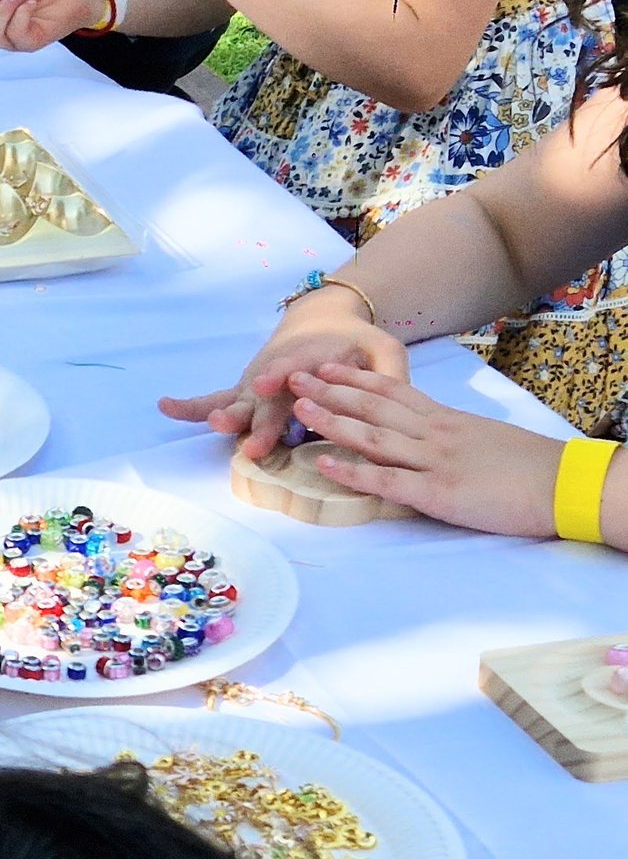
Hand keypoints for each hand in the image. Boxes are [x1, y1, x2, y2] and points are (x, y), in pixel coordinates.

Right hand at [160, 292, 408, 458]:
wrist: (323, 319)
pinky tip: (165, 407)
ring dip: (222, 412)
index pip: (294, 369)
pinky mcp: (247, 392)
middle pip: (263, 397)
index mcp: (312, 358)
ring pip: (239, 401)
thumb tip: (398, 396)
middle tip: (237, 431)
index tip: (269, 385)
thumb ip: (390, 372)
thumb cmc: (356, 342)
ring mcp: (258, 383)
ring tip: (210, 423)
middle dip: (252, 415)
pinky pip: (217, 398)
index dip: (281, 377)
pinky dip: (191, 405)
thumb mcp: (383, 348)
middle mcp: (279, 372)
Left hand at [287, 363, 566, 533]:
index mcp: (445, 420)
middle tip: (290, 375)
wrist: (568, 485)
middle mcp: (434, 434)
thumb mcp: (483, 438)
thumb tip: (427, 434)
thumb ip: (451, 435)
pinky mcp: (439, 493)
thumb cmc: (531, 466)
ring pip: (373, 436)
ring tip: (296, 409)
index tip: (324, 364)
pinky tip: (324, 464)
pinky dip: (353, 471)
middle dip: (329, 390)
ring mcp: (434, 461)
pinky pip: (388, 480)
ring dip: (332, 421)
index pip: (391, 391)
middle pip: (372, 406)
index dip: (354, 378)